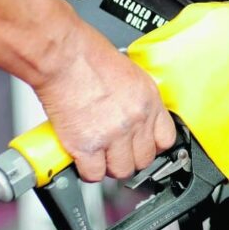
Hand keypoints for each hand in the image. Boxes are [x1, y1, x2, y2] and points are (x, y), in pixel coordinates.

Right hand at [34, 21, 175, 181]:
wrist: (62, 55)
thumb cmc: (87, 55)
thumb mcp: (129, 73)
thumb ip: (136, 99)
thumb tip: (134, 114)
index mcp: (149, 101)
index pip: (166, 140)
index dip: (152, 146)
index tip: (142, 146)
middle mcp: (136, 120)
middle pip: (143, 160)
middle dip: (129, 158)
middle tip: (116, 151)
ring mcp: (113, 135)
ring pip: (121, 170)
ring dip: (109, 166)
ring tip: (98, 155)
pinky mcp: (87, 145)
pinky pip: (94, 174)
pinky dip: (87, 170)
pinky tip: (81, 159)